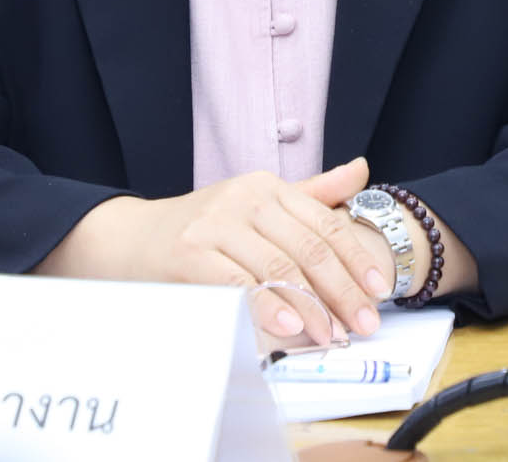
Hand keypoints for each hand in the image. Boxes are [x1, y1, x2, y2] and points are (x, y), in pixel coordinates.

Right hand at [38, 157, 391, 341]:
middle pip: (308, 249)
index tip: (379, 292)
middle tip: (363, 325)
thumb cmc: (199, 228)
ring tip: (331, 336)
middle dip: (341, 291)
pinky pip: (237, 283)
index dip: (356, 259)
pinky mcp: (190, 254)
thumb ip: (310, 194)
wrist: (127, 239)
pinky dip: (267, 306)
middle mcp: (244, 199)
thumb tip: (361, 170)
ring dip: (311, 308)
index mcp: (267, 187)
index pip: (324, 224)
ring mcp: (215, 225)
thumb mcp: (256, 203)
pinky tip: (288, 326)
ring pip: (277, 268)